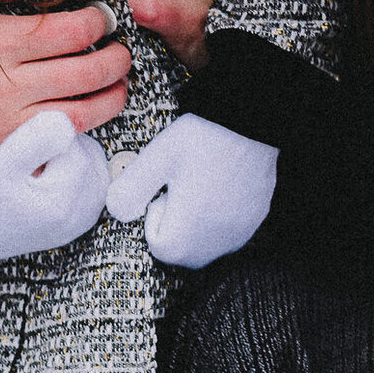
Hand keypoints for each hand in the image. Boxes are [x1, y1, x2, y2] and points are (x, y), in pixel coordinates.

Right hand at [0, 0, 131, 163]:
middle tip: (121, 50)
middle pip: (83, 74)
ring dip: (108, 101)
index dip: (97, 22)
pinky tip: (81, 121)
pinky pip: (45, 149)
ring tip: (117, 87)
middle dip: (114, 60)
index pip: (67, 32)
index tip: (102, 16)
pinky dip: (72, 137)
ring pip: (75, 117)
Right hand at [0, 111, 110, 270]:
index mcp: (64, 199)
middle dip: (57, 147)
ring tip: (37, 172)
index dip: (43, 137)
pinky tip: (49, 179)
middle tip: (28, 165)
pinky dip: (72, 169)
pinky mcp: (89, 214)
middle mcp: (85, 211)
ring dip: (65, 157)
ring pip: (90, 158)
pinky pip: (92, 174)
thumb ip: (32, 140)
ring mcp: (89, 214)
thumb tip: (66, 122)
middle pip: (84, 149)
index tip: (22, 155)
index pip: (70, 140)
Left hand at [103, 114, 277, 267]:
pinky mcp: (256, 220)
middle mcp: (218, 245)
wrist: (255, 122)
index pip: (158, 245)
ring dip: (196, 221)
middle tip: (181, 184)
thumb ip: (130, 189)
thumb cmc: (206, 138)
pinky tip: (219, 184)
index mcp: (189, 235)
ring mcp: (241, 234)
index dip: (154, 215)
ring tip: (200, 181)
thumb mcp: (158, 157)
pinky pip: (228, 231)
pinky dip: (218, 216)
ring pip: (206, 242)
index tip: (165, 188)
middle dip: (174, 222)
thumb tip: (117, 212)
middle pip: (183, 250)